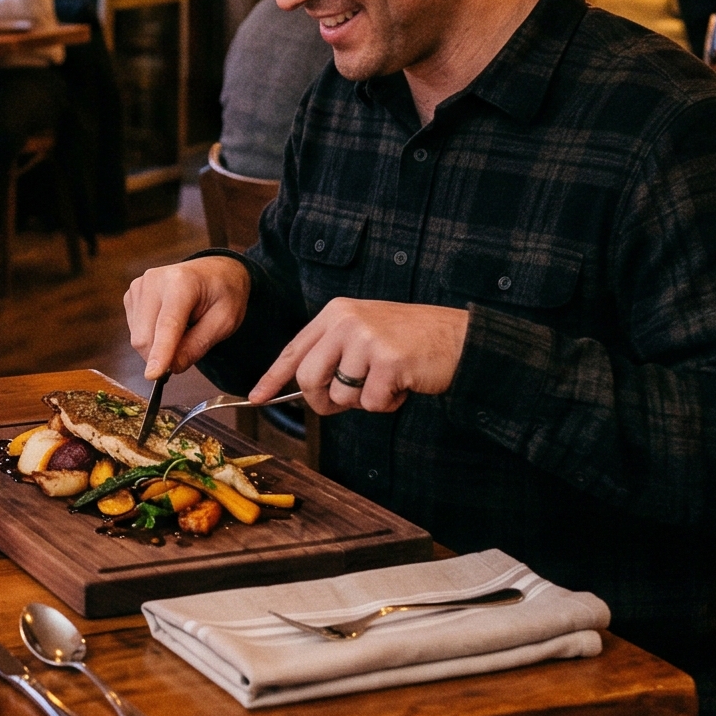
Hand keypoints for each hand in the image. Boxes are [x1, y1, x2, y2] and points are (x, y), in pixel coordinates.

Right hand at [124, 258, 250, 379]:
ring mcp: (139, 286)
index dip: (160, 352)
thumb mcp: (225, 321)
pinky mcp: (131, 295)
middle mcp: (153, 280)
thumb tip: (172, 368)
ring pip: (138, 337)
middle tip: (187, 353)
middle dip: (162, 356)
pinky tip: (167, 325)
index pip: (167, 324)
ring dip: (157, 347)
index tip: (153, 375)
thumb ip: (198, 345)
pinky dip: (152, 338)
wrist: (214, 271)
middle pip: (145, 336)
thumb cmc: (223, 294)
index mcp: (181, 282)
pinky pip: (135, 331)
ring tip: (182, 331)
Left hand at [253, 297, 469, 415]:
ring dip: (365, 400)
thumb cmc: (410, 339)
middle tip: (345, 402)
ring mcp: (366, 340)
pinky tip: (402, 384)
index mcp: (336, 312)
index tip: (257, 396)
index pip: (295, 349)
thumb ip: (335, 352)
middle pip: (309, 379)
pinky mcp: (387, 361)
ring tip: (388, 379)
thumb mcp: (365, 332)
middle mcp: (346, 321)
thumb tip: (306, 388)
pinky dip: (387, 403)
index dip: (273, 376)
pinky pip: (371, 403)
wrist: (458, 337)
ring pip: (342, 396)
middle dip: (323, 401)